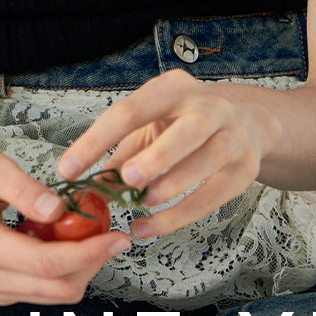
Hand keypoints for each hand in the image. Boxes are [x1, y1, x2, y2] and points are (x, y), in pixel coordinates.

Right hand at [0, 135, 130, 304]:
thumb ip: (24, 189)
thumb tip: (60, 210)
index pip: (46, 263)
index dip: (89, 253)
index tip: (117, 237)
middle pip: (56, 287)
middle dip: (91, 262)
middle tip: (110, 230)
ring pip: (54, 294)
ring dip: (80, 266)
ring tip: (87, 230)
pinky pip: (43, 289)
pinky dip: (63, 268)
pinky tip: (64, 238)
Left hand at [56, 69, 275, 238]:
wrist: (248, 121)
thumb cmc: (183, 124)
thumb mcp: (149, 127)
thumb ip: (118, 156)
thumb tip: (83, 189)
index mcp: (173, 88)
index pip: (130, 110)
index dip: (96, 140)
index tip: (68, 169)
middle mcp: (208, 106)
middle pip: (188, 129)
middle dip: (158, 155)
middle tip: (127, 178)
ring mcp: (232, 137)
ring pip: (207, 160)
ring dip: (172, 184)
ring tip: (142, 203)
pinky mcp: (245, 169)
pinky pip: (213, 196)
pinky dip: (179, 215)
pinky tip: (150, 226)